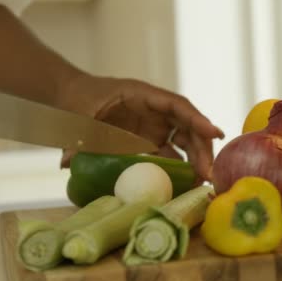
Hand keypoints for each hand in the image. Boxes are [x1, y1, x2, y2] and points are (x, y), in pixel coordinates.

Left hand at [58, 74, 223, 181]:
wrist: (73, 98)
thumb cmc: (78, 100)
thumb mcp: (77, 115)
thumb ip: (76, 135)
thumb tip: (67, 162)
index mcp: (143, 96)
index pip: (177, 105)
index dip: (197, 119)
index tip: (215, 134)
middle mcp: (156, 110)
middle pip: (188, 126)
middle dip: (201, 148)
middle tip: (208, 173)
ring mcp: (155, 126)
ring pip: (185, 141)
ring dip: (196, 160)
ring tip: (201, 182)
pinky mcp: (151, 141)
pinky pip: (172, 154)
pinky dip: (180, 168)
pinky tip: (185, 184)